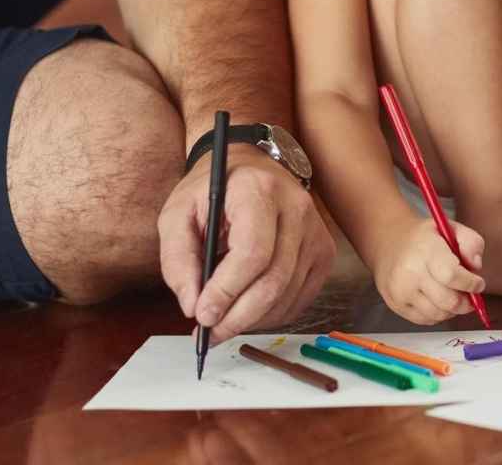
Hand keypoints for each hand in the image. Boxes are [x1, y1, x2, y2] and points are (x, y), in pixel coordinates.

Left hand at [159, 148, 334, 341]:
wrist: (249, 167)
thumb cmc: (211, 191)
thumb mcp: (177, 214)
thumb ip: (178, 259)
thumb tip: (192, 306)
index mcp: (258, 191)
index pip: (253, 252)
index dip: (227, 290)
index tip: (201, 315)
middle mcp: (296, 208)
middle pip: (274, 279)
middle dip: (238, 316)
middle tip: (209, 332)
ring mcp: (316, 231)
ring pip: (288, 294)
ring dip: (253, 319)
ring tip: (223, 324)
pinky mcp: (324, 251)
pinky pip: (301, 297)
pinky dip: (272, 314)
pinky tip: (248, 312)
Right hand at [370, 215, 487, 324]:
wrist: (389, 241)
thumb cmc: (424, 237)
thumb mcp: (452, 228)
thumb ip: (472, 243)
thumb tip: (476, 266)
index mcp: (425, 250)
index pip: (451, 276)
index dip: (470, 284)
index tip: (478, 283)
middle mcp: (409, 272)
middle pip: (448, 301)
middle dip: (466, 302)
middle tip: (470, 295)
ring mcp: (400, 291)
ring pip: (438, 314)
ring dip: (453, 310)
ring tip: (455, 296)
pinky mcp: (396, 304)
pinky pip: (426, 320)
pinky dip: (438, 314)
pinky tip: (439, 300)